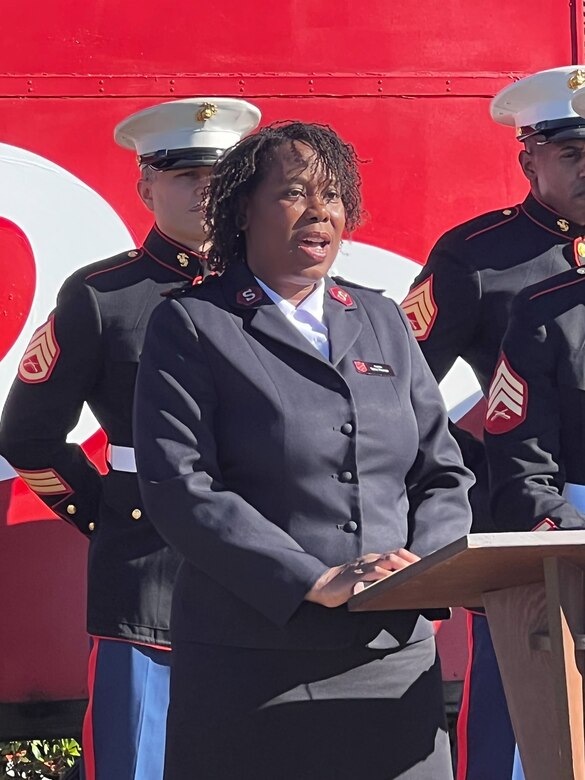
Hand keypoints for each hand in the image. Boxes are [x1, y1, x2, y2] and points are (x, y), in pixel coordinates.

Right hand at [305, 549, 419, 607]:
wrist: (324, 585)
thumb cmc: (347, 585)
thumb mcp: (367, 579)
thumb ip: (381, 579)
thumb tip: (400, 586)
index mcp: (374, 559)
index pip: (397, 554)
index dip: (412, 558)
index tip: (427, 566)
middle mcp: (371, 559)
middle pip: (396, 554)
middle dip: (412, 561)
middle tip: (426, 570)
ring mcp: (363, 566)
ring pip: (387, 560)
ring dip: (402, 566)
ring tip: (415, 574)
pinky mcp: (356, 576)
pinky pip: (373, 572)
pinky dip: (386, 576)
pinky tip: (394, 581)